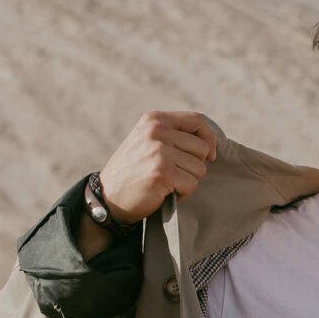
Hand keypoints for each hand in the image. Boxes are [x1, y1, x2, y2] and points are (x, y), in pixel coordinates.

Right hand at [98, 111, 217, 224]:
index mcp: (154, 119)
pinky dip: (183, 194)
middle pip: (202, 148)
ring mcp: (159, 151)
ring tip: (167, 183)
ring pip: (200, 168)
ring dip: (188, 181)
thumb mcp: (147, 141)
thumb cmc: (134, 171)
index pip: (197, 120)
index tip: (209, 155)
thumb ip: (173, 134)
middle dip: (195, 166)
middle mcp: (157, 131)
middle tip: (175, 174)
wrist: (108, 197)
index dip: (209, 139)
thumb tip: (210, 143)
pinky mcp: (163, 172)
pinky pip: (192, 184)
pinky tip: (165, 193)